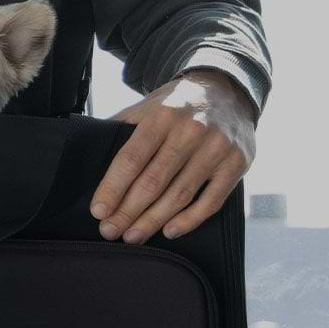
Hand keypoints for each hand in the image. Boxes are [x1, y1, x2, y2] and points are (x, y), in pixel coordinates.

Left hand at [90, 70, 256, 243]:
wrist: (228, 91)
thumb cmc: (177, 106)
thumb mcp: (147, 106)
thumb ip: (121, 128)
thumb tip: (91, 152)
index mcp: (162, 116)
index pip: (131, 159)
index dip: (112, 188)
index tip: (98, 211)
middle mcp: (191, 131)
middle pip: (153, 182)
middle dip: (127, 211)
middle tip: (109, 231)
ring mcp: (217, 148)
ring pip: (180, 195)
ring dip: (153, 220)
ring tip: (132, 236)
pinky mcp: (237, 163)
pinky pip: (212, 200)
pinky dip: (190, 220)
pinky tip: (169, 231)